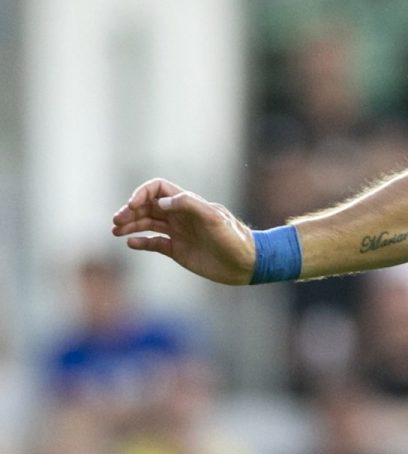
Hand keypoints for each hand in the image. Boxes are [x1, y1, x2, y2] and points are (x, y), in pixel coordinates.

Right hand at [110, 179, 257, 285]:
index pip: (158, 189)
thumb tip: (161, 203)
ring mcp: (178, 233)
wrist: (246, 264)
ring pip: (147, 224)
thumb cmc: (234, 238)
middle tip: (116, 221)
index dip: (143, 193)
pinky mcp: (177, 250)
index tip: (133, 205)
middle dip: (130, 210)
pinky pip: (154, 243)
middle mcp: (180, 216)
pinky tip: (131, 243)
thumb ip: (189, 205)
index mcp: (188, 204)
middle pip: (147, 206)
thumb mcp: (215, 218)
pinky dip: (140, 242)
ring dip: (130, 225)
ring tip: (115, 231)